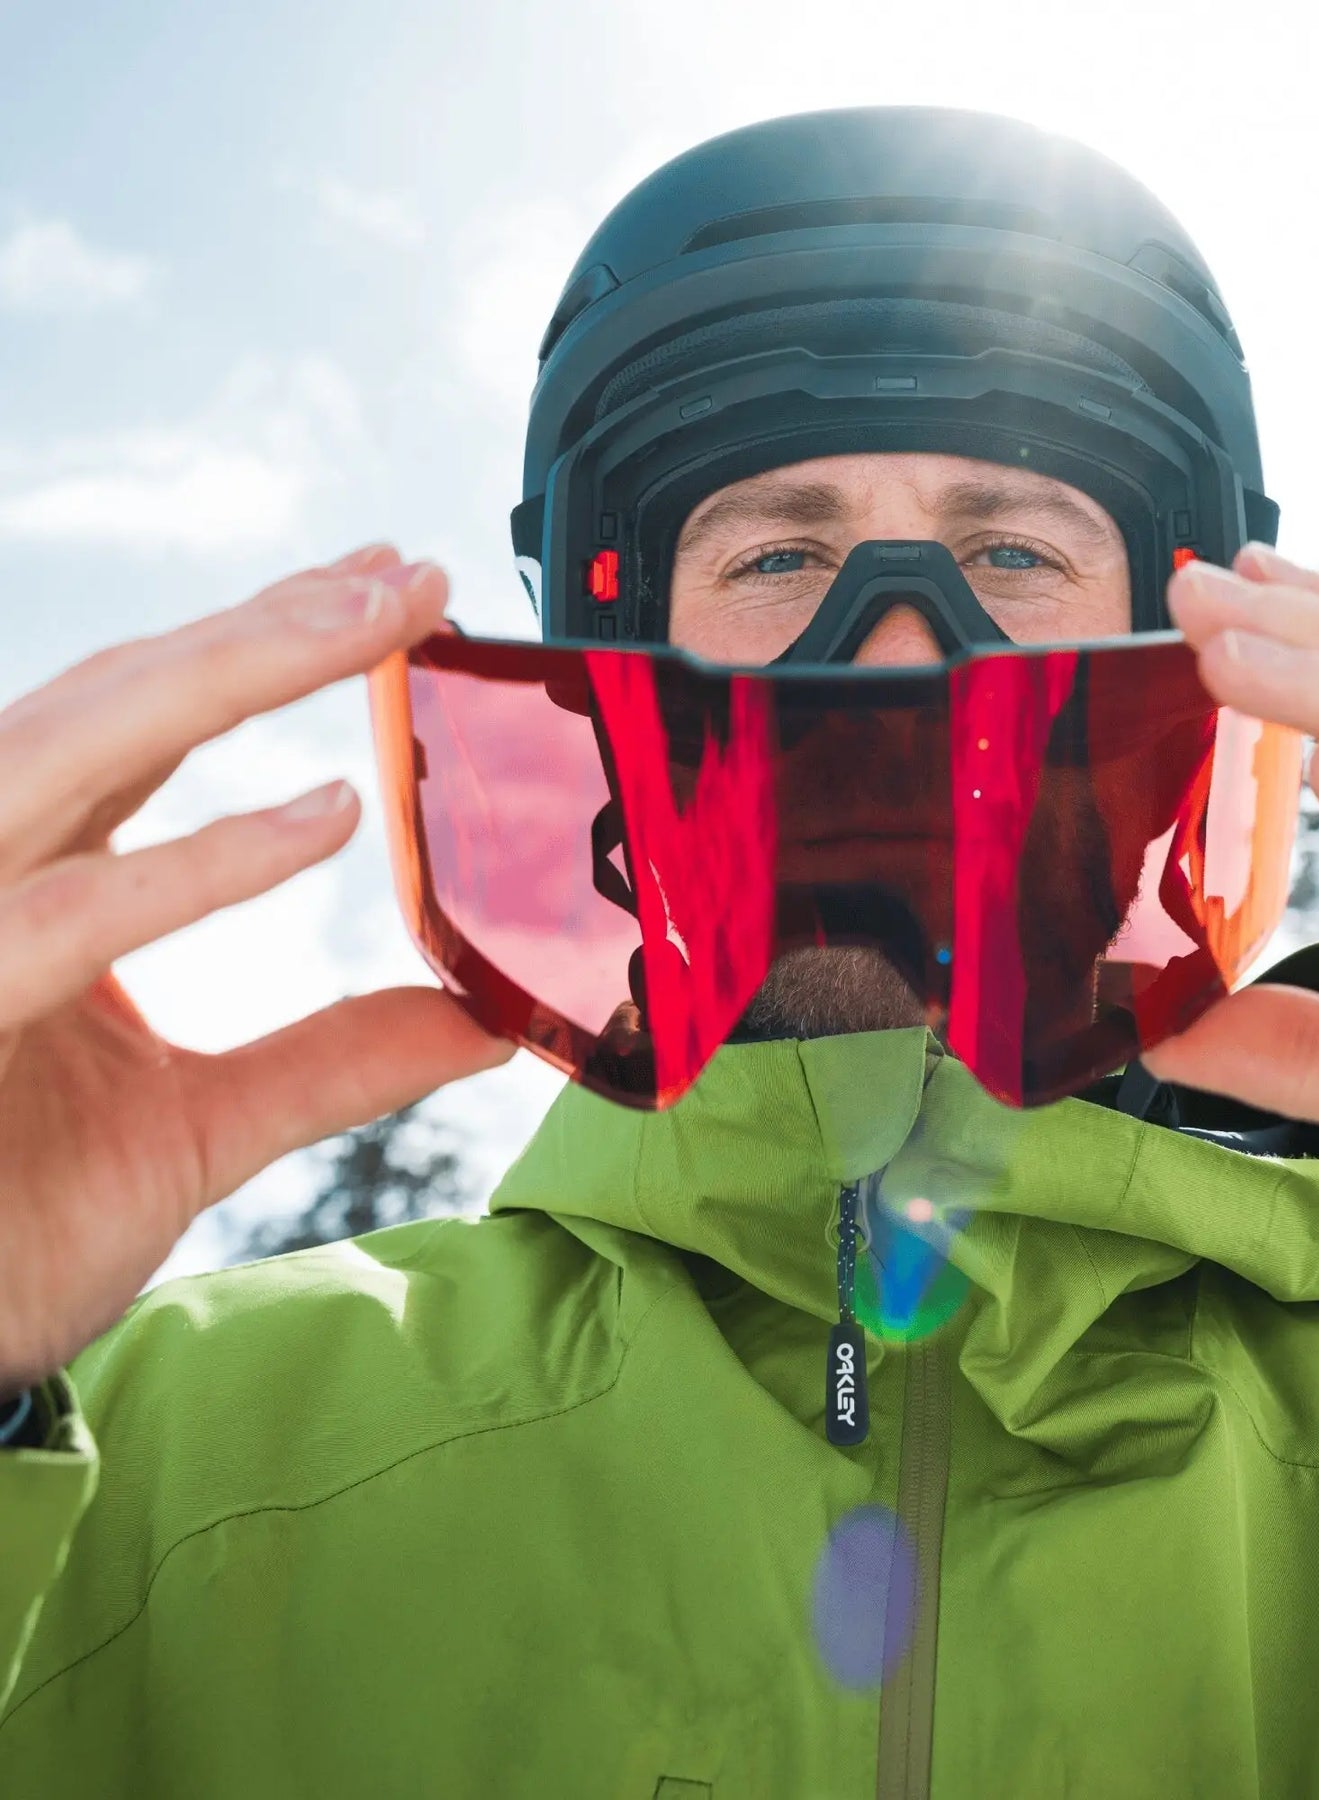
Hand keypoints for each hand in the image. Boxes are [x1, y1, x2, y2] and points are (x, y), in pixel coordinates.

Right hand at [0, 546, 512, 1393]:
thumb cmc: (14, 1223)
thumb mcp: (200, 1130)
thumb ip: (335, 1060)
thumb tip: (485, 1019)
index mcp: (33, 880)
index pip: (145, 725)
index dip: (261, 645)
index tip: (389, 590)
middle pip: (116, 704)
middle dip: (264, 628)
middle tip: (412, 572)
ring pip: (67, 753)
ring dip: (224, 674)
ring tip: (371, 618)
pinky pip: (62, 918)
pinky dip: (191, 864)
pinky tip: (325, 815)